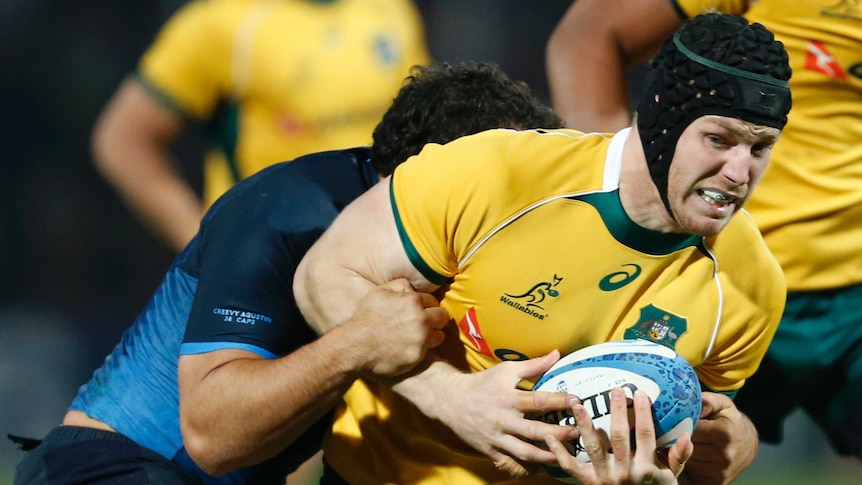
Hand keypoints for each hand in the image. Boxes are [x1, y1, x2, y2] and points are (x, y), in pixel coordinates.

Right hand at [343, 278, 448, 376]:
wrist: (354, 347)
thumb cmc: (365, 318)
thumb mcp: (378, 293)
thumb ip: (400, 285)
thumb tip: (412, 287)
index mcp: (413, 301)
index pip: (433, 301)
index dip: (426, 306)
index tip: (420, 311)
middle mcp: (420, 319)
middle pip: (442, 317)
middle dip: (435, 319)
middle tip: (424, 324)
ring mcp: (420, 339)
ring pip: (440, 336)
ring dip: (432, 336)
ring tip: (418, 337)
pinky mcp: (417, 357)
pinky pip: (429, 352)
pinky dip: (422, 350)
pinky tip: (409, 348)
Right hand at [428, 351, 580, 477]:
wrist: (450, 401)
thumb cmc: (482, 383)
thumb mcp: (506, 370)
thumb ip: (533, 365)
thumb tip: (557, 354)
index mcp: (508, 397)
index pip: (538, 400)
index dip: (559, 401)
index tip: (577, 401)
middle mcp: (503, 419)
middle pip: (535, 431)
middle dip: (559, 434)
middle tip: (578, 432)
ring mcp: (496, 437)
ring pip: (525, 452)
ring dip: (547, 455)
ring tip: (565, 455)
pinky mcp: (490, 450)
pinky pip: (511, 463)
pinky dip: (526, 468)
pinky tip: (542, 468)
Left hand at [546, 388, 692, 484]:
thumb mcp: (670, 478)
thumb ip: (678, 457)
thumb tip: (688, 434)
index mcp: (646, 467)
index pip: (646, 435)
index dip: (644, 413)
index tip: (639, 393)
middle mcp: (624, 471)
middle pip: (620, 436)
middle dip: (618, 411)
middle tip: (615, 389)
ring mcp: (604, 477)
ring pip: (593, 447)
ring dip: (584, 424)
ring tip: (577, 403)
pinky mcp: (588, 483)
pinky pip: (571, 467)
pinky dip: (559, 452)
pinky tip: (549, 435)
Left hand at [679, 392, 756, 484]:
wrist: (747, 445)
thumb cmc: (730, 421)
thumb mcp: (722, 404)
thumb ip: (707, 400)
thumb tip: (690, 401)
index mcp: (724, 433)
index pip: (689, 429)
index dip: (678, 424)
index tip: (671, 420)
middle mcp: (724, 454)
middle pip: (685, 446)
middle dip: (676, 439)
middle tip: (671, 432)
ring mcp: (720, 470)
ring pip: (686, 460)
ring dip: (679, 452)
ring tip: (680, 443)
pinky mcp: (716, 482)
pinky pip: (691, 472)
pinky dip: (686, 464)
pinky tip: (687, 455)